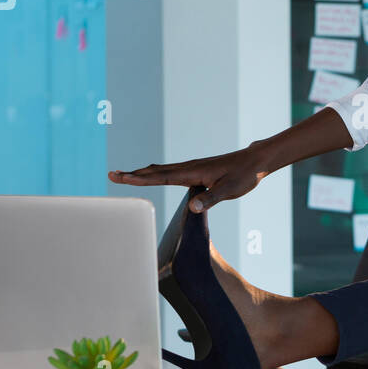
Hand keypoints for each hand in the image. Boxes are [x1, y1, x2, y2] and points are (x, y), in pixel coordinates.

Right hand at [108, 145, 269, 211]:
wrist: (255, 161)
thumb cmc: (244, 176)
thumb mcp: (229, 190)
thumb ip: (211, 199)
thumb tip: (193, 207)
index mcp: (192, 172)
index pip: (160, 177)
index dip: (139, 179)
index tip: (120, 177)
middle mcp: (189, 167)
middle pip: (154, 171)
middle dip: (133, 174)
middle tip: (112, 174)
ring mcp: (192, 168)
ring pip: (161, 170)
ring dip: (142, 173)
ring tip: (125, 175)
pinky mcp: (197, 170)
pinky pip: (171, 171)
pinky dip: (156, 173)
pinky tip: (154, 175)